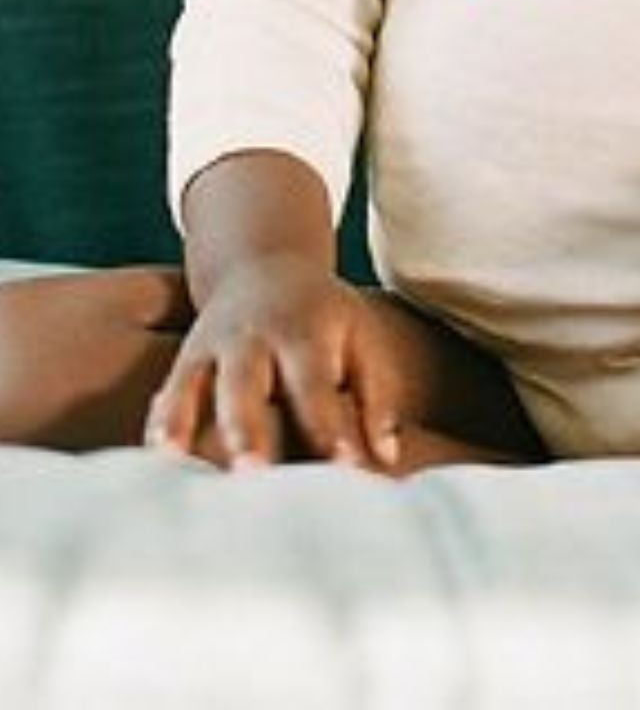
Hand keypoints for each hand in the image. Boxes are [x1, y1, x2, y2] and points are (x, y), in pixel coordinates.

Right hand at [144, 254, 402, 470]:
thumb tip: (386, 458)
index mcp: (304, 332)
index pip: (315, 385)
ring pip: (193, 386)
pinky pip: (167, 392)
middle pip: (246, 383)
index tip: (342, 470)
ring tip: (177, 467)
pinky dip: (159, 423)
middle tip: (251, 473)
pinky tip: (153, 459)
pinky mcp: (185, 360)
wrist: (264, 265)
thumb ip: (377, 396)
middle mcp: (253, 338)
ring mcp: (212, 347)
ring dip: (185, 424)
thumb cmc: (324, 317)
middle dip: (247, 428)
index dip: (328, 427)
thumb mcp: (361, 337)